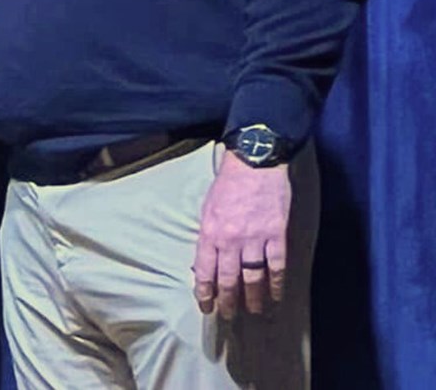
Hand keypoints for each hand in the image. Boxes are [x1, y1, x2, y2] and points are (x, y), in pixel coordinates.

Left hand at [193, 151, 290, 318]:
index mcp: (210, 232)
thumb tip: (207, 262)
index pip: (204, 271)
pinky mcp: (276, 235)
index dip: (205, 292)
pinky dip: (276, 284)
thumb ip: (208, 236)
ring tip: (254, 311)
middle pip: (228, 279)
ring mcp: (255, 239)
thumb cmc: (227, 185)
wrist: (254, 163)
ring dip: (253, 298)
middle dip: (228, 301)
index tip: (206, 307)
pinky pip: (276, 266)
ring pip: (253, 277)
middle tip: (228, 316)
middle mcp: (230, 240)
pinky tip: (276, 295)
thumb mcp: (207, 209)